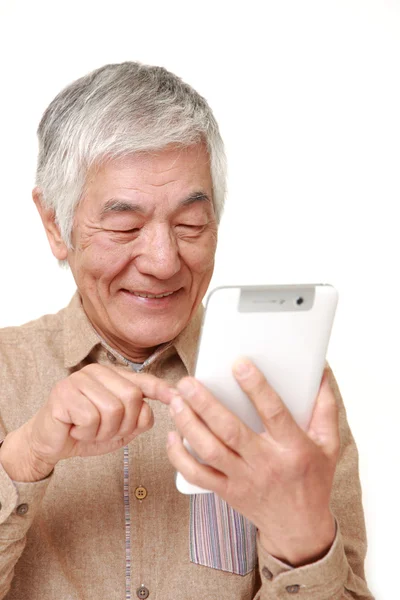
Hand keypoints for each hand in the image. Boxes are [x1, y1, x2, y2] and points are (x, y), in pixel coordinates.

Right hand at [0, 364, 171, 481]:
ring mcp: (79, 380)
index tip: (177, 397)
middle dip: (124, 424)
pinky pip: (91, 418)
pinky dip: (86, 432)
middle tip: (106, 431)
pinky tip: (75, 429)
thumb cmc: (85, 432)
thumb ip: (138, 419)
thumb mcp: (119, 429)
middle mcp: (97, 372)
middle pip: (131, 397)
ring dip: (103, 431)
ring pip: (112, 409)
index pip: (143, 380)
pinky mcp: (63, 393)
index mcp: (112, 377)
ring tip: (89, 430)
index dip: (161, 389)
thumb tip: (153, 408)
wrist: (49, 444)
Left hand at [165, 359, 339, 566]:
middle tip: (188, 382)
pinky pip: (198, 475)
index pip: (273, 413)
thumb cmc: (313, 479)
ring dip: (189, 425)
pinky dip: (180, 457)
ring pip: (210, 451)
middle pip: (231, 431)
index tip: (239, 364)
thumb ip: (324, 407)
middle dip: (206, 404)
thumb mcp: (328, 444)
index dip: (256, 387)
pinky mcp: (227, 491)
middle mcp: (266, 464)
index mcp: (293, 448)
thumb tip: (321, 372)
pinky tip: (172, 436)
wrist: (299, 528)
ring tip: (176, 401)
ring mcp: (243, 479)